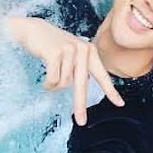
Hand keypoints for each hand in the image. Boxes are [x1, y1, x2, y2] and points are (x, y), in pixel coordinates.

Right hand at [6, 16, 123, 122]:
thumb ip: (80, 66)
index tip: (120, 105)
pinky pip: (53, 79)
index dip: (110, 91)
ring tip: (50, 75)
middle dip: (80, 105)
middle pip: (82, 85)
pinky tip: (44, 79)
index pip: (102, 75)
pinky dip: (48, 83)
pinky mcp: (56, 53)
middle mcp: (83, 49)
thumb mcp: (71, 53)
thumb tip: (84, 83)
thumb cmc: (51, 45)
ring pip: (63, 83)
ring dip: (54, 85)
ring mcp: (70, 50)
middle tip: (81, 122)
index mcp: (90, 51)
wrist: (32, 30)